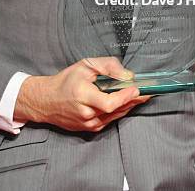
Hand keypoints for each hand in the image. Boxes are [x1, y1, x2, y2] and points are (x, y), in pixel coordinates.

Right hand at [13, 57, 150, 132]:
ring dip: (128, 106)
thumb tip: (127, 75)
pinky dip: (119, 111)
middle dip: (133, 100)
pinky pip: (109, 120)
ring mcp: (88, 124)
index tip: (137, 88)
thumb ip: (107, 66)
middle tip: (148, 91)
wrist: (46, 100)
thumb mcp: (85, 65)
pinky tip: (125, 102)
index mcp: (83, 96)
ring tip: (139, 95)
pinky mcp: (89, 129)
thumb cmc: (65, 81)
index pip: (109, 102)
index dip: (125, 97)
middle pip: (116, 110)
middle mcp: (86, 113)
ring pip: (115, 116)